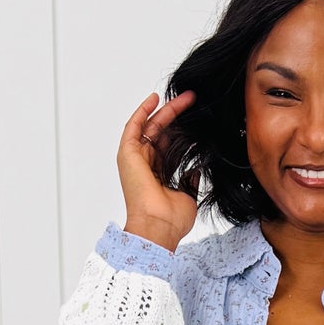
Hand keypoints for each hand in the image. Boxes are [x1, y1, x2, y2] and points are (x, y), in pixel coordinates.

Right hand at [117, 90, 199, 252]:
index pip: (168, 146)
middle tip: (192, 101)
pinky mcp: (128, 153)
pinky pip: (134, 126)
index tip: (195, 119)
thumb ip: (189, 181)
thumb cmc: (171, 220)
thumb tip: (195, 170)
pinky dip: (142, 111)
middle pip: (160, 132)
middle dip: (176, 115)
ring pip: (150, 126)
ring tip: (184, 98)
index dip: (181, 131)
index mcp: (157, 175)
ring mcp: (135, 159)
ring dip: (165, 110)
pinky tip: (154, 99)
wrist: (159, 226)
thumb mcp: (187, 196)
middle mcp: (144, 165)